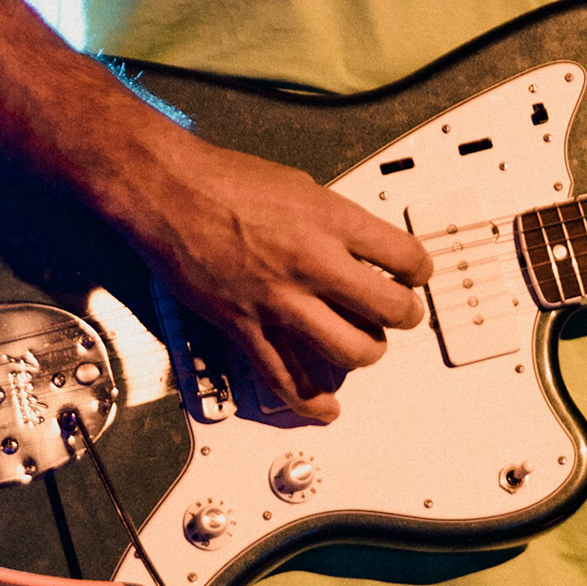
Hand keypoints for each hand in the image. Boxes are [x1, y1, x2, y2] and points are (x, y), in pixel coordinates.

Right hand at [119, 136, 432, 421]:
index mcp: (332, 221)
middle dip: (404, 315)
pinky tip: (325, 406)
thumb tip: (358, 243)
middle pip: (389, 309)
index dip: (418, 270)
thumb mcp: (301, 186)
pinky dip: (310, 401)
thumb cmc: (225, 179)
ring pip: (350, 350)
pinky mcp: (245, 327)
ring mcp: (280, 300)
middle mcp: (313, 262)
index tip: (414, 275)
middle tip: (400, 313)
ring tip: (367, 345)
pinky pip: (285, 378)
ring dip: (367, 352)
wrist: (168, 191)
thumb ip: (334, 220)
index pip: (405, 257)